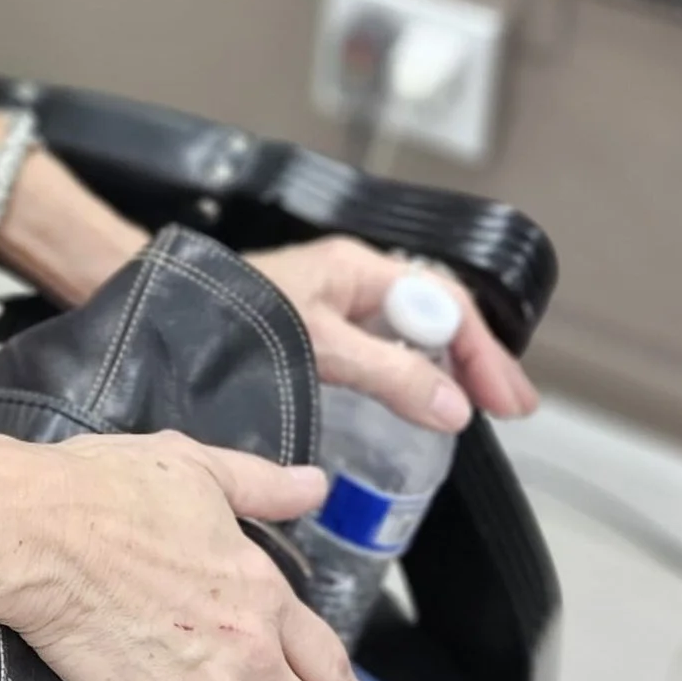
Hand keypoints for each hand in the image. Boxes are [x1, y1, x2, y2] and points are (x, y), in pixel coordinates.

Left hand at [247, 239, 537, 430]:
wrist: (169, 316)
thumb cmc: (232, 316)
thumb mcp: (318, 345)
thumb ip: (387, 373)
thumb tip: (457, 408)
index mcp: (359, 269)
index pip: (444, 302)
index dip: (482, 351)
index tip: (507, 402)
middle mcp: (354, 283)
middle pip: (437, 316)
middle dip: (478, 360)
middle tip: (513, 410)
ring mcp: (337, 308)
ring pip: (413, 335)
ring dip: (450, 370)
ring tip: (479, 411)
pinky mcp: (319, 335)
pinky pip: (384, 353)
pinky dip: (414, 378)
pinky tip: (423, 408)